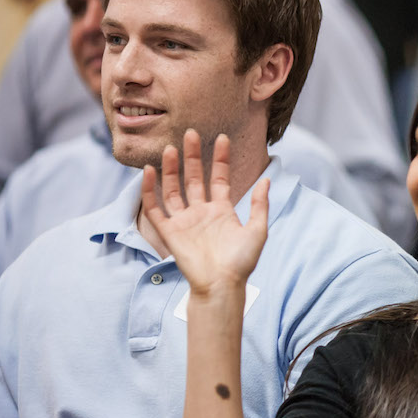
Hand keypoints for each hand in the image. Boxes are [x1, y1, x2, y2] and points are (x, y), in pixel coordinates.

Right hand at [140, 130, 268, 297]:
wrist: (222, 285)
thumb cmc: (241, 262)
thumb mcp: (257, 230)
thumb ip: (259, 205)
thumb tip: (267, 179)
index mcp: (222, 211)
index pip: (219, 178)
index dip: (220, 159)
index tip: (222, 138)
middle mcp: (201, 213)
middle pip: (194, 178)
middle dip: (192, 156)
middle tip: (191, 133)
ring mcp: (184, 221)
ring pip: (174, 189)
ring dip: (171, 169)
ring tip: (171, 148)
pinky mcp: (169, 232)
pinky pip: (155, 208)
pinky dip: (150, 190)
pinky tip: (149, 172)